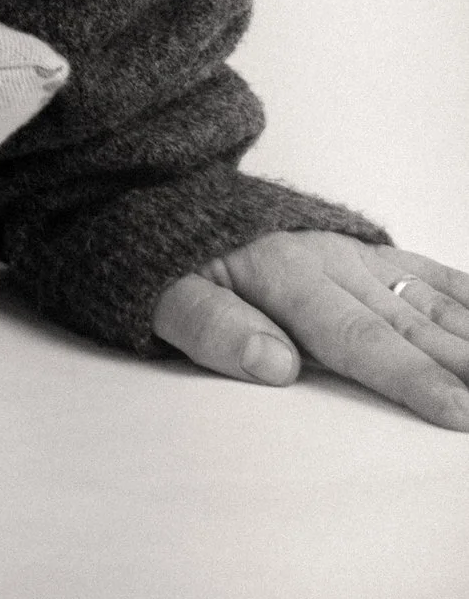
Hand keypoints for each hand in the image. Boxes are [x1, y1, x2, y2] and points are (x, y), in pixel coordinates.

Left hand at [153, 232, 468, 428]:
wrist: (160, 186)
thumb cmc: (162, 253)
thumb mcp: (162, 292)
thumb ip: (215, 328)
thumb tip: (274, 365)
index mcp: (285, 276)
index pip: (359, 340)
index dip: (412, 379)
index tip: (460, 412)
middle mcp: (330, 261)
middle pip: (411, 326)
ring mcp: (352, 253)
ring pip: (430, 302)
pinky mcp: (361, 249)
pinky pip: (424, 273)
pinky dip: (466, 295)